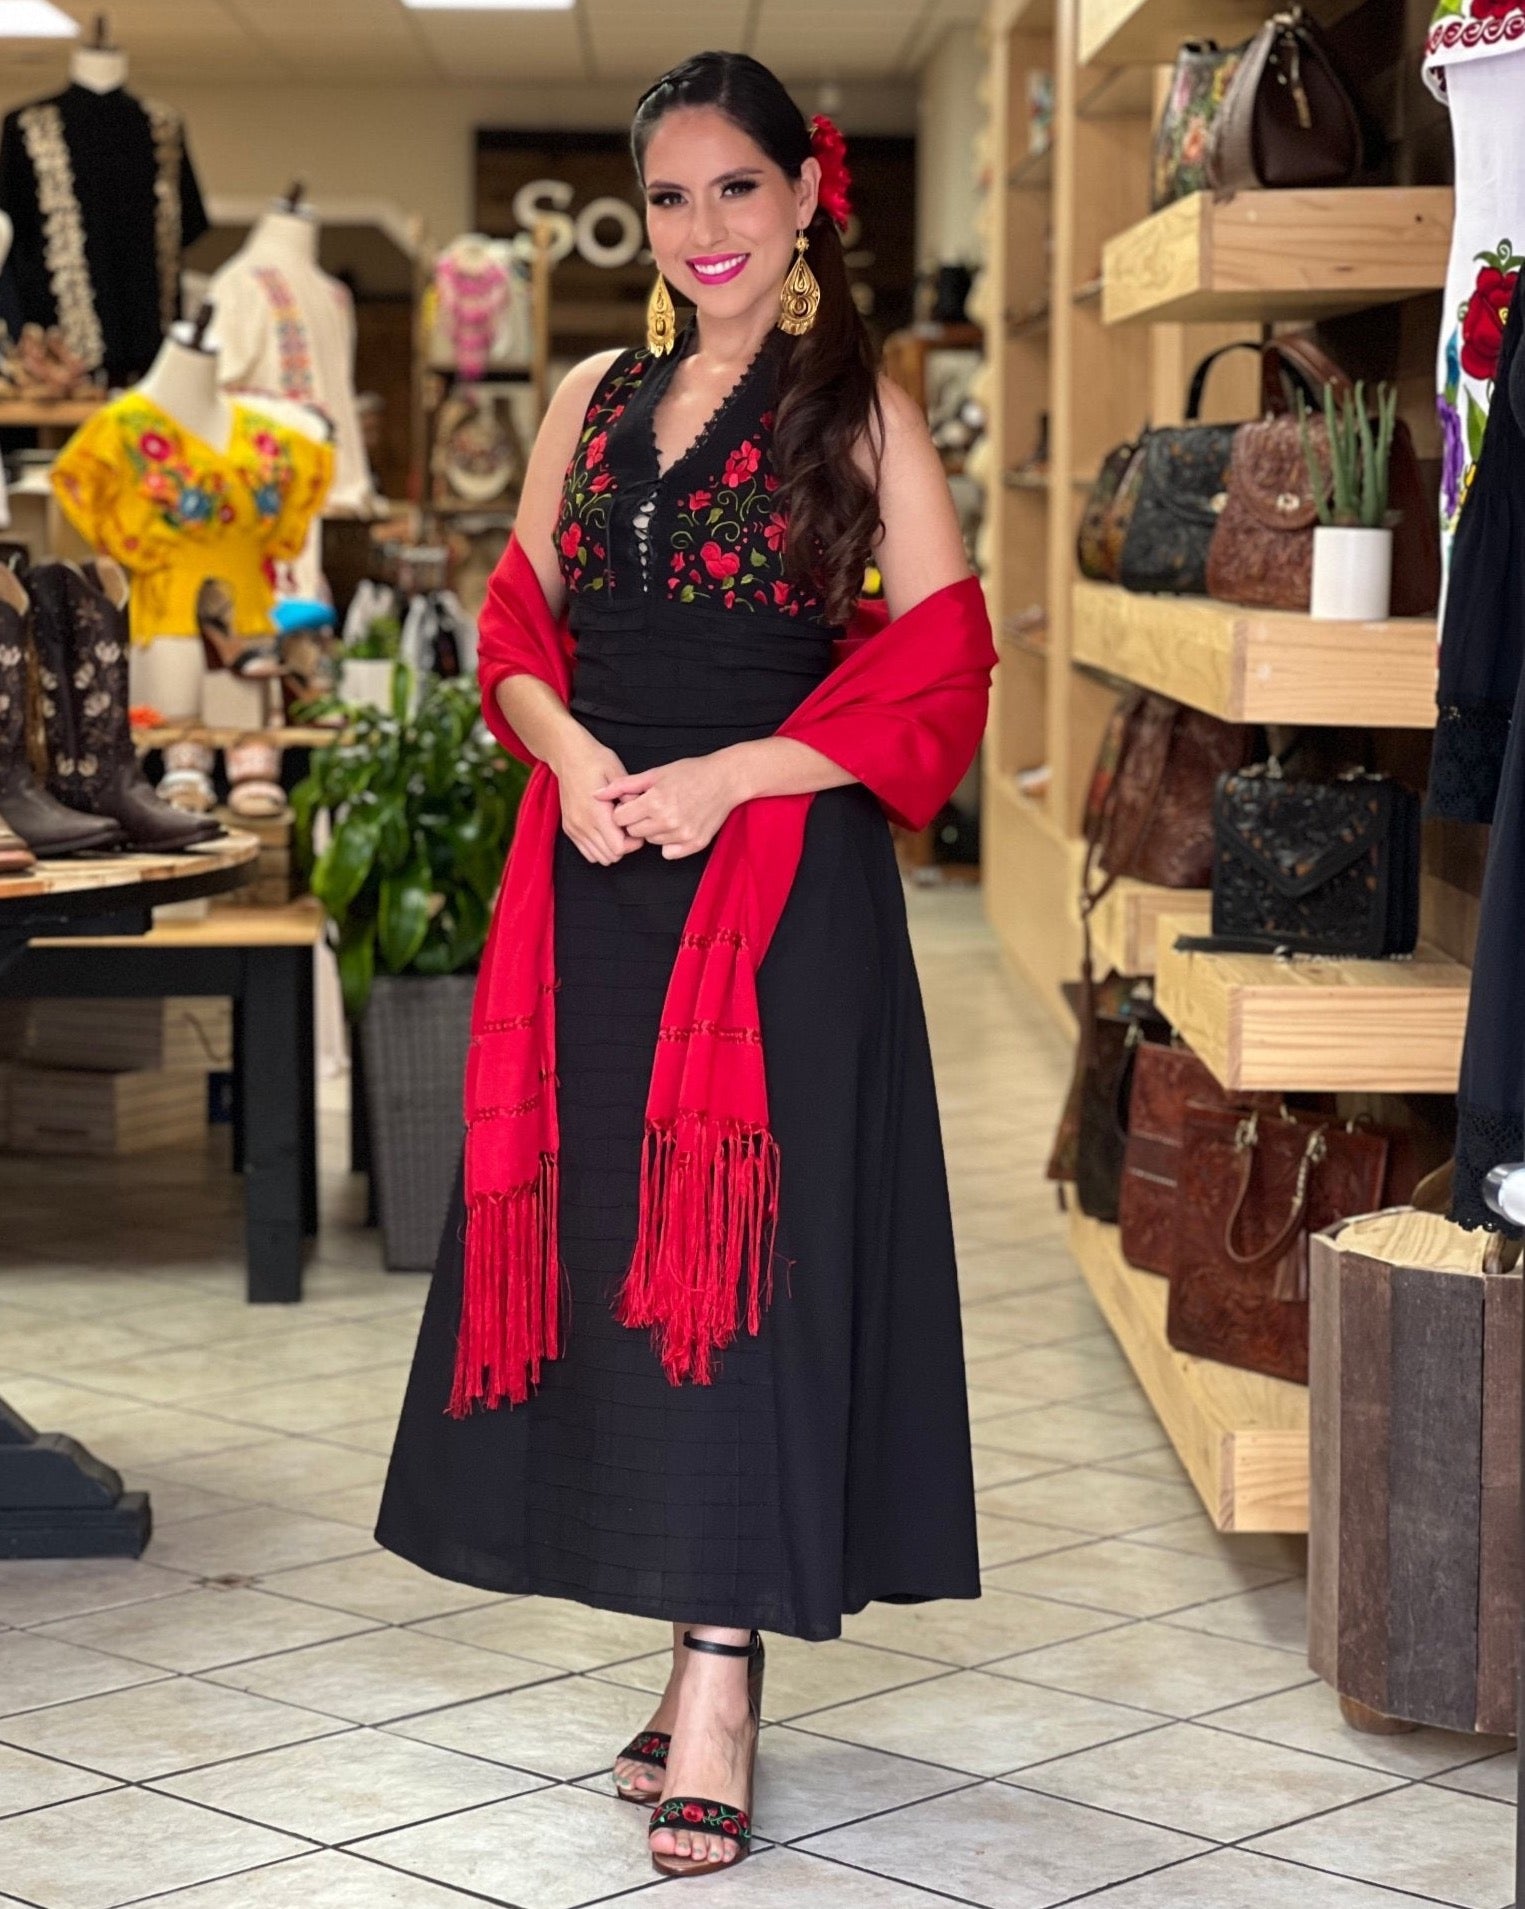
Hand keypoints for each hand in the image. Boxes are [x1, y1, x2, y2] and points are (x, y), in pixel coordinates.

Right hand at [553, 732, 643, 864]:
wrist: (567, 755)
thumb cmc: (594, 760)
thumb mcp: (616, 771)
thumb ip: (628, 794)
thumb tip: (638, 811)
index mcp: (596, 812)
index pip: (618, 848)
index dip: (633, 843)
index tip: (636, 827)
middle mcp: (583, 825)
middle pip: (610, 857)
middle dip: (624, 847)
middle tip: (630, 829)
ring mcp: (574, 828)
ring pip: (598, 858)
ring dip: (611, 849)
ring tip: (617, 831)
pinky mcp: (569, 829)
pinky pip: (586, 852)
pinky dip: (598, 848)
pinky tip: (605, 832)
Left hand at [594, 752, 747, 859]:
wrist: (725, 780)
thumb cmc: (690, 773)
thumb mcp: (654, 773)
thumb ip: (623, 785)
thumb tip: (596, 794)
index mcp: (654, 802)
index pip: (620, 819)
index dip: (625, 810)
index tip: (635, 802)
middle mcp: (667, 821)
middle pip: (633, 833)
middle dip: (637, 821)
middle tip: (652, 807)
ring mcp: (682, 835)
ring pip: (651, 842)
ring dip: (654, 831)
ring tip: (668, 812)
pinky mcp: (695, 844)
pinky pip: (668, 853)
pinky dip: (670, 843)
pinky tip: (678, 825)